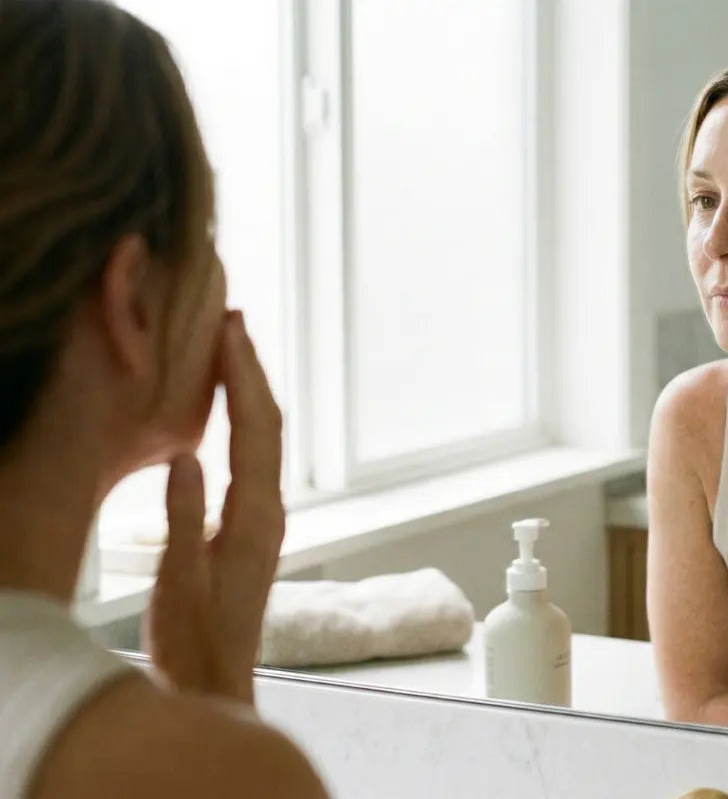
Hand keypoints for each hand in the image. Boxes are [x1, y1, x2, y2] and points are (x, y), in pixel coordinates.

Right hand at [142, 311, 284, 704]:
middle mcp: (268, 512)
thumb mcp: (181, 582)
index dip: (243, 376)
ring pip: (264, 439)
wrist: (215, 683)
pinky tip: (228, 412)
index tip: (229, 331)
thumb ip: (184, 521)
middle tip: (232, 321)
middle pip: (267, 425)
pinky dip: (243, 422)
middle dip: (252, 370)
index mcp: (254, 517)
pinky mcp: (252, 529)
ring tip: (230, 350)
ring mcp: (264, 519)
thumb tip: (188, 458)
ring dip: (250, 392)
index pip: (254, 430)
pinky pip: (254, 459)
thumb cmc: (194, 641)